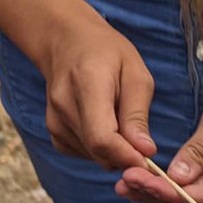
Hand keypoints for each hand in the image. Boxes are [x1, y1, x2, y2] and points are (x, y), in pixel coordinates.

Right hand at [35, 6, 156, 171]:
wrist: (67, 43)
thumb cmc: (107, 54)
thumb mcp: (135, 74)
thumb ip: (137, 115)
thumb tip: (145, 152)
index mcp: (87, 83)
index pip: (102, 138)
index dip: (126, 156)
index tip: (147, 160)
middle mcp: (64, 104)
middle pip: (99, 151)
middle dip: (126, 155)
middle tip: (141, 139)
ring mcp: (55, 120)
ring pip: (95, 156)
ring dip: (115, 150)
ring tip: (118, 118)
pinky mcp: (55, 133)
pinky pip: (86, 154)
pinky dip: (101, 149)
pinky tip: (104, 123)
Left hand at [116, 53, 202, 202]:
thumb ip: (199, 150)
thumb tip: (176, 179)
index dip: (174, 193)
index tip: (142, 182)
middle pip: (198, 199)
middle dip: (161, 193)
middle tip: (125, 183)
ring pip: (192, 192)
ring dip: (160, 188)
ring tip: (125, 183)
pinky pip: (192, 178)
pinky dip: (169, 177)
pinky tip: (143, 174)